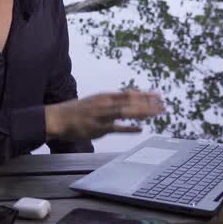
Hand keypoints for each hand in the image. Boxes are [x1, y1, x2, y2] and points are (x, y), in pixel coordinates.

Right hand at [44, 90, 164, 141]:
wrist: (58, 118)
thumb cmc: (79, 111)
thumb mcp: (97, 101)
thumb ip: (114, 101)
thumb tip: (131, 97)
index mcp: (106, 97)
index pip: (129, 94)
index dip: (145, 95)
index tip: (159, 95)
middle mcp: (105, 103)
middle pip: (131, 102)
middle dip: (148, 103)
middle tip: (164, 105)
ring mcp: (101, 115)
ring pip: (125, 112)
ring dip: (142, 112)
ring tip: (156, 114)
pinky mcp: (97, 128)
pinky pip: (115, 128)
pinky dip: (128, 128)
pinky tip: (139, 129)